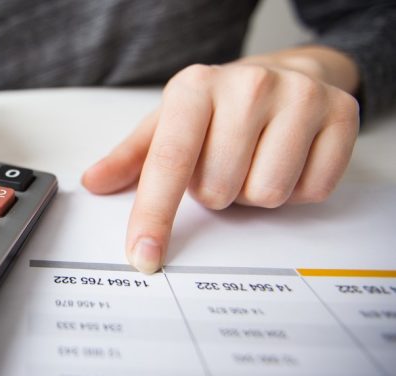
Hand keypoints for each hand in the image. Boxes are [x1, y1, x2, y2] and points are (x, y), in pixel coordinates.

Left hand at [82, 55, 359, 272]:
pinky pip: (311, 191)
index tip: (143, 255)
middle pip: (219, 191)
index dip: (153, 215)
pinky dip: (296, 190)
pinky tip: (288, 158)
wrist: (285, 72)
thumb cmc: (218, 106)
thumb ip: (130, 158)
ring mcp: (299, 96)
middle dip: (216, 191)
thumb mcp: (168, 123)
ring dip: (254, 192)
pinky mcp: (341, 114)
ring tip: (253, 159)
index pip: (168, 163)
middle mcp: (247, 85)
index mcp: (194, 88)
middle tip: (223, 162)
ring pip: (265, 195)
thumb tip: (93, 183)